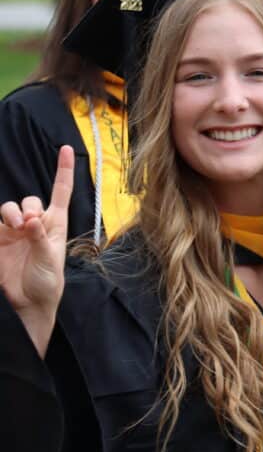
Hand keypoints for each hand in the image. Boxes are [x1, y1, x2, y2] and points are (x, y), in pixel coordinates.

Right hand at [0, 146, 73, 355]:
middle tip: (28, 225)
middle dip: (27, 207)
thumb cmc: (46, 282)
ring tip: (16, 228)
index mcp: (55, 225)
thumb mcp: (48, 261)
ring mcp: (14, 231)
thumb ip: (40, 240)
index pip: (60, 193)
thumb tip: (33, 220)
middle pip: (30, 200)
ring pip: (10, 208)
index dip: (63, 170)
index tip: (67, 149)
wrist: (27, 303)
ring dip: (11, 213)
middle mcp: (35, 224)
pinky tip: (4, 231)